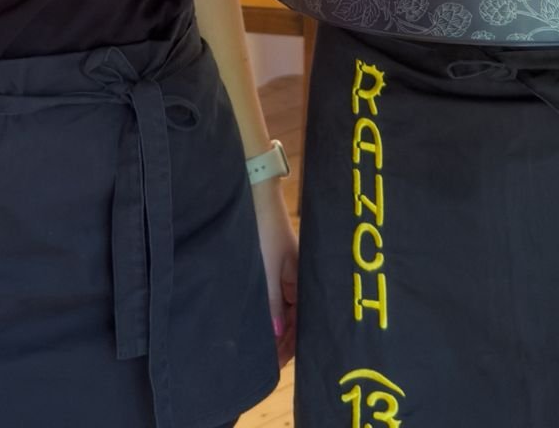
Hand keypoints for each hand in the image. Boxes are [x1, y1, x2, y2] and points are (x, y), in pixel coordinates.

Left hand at [253, 179, 296, 366]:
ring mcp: (289, 272)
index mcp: (302, 280)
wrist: (256, 192)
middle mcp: (300, 278)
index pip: (303, 323)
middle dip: (285, 342)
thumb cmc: (263, 228)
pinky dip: (275, 313)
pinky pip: (281, 297)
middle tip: (268, 365)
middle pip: (297, 319)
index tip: (278, 367)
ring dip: (279, 329)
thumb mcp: (267, 270)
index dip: (291, 346)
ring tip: (265, 351)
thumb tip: (277, 335)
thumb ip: (272, 303)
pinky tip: (266, 323)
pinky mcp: (279, 265)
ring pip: (288, 310)